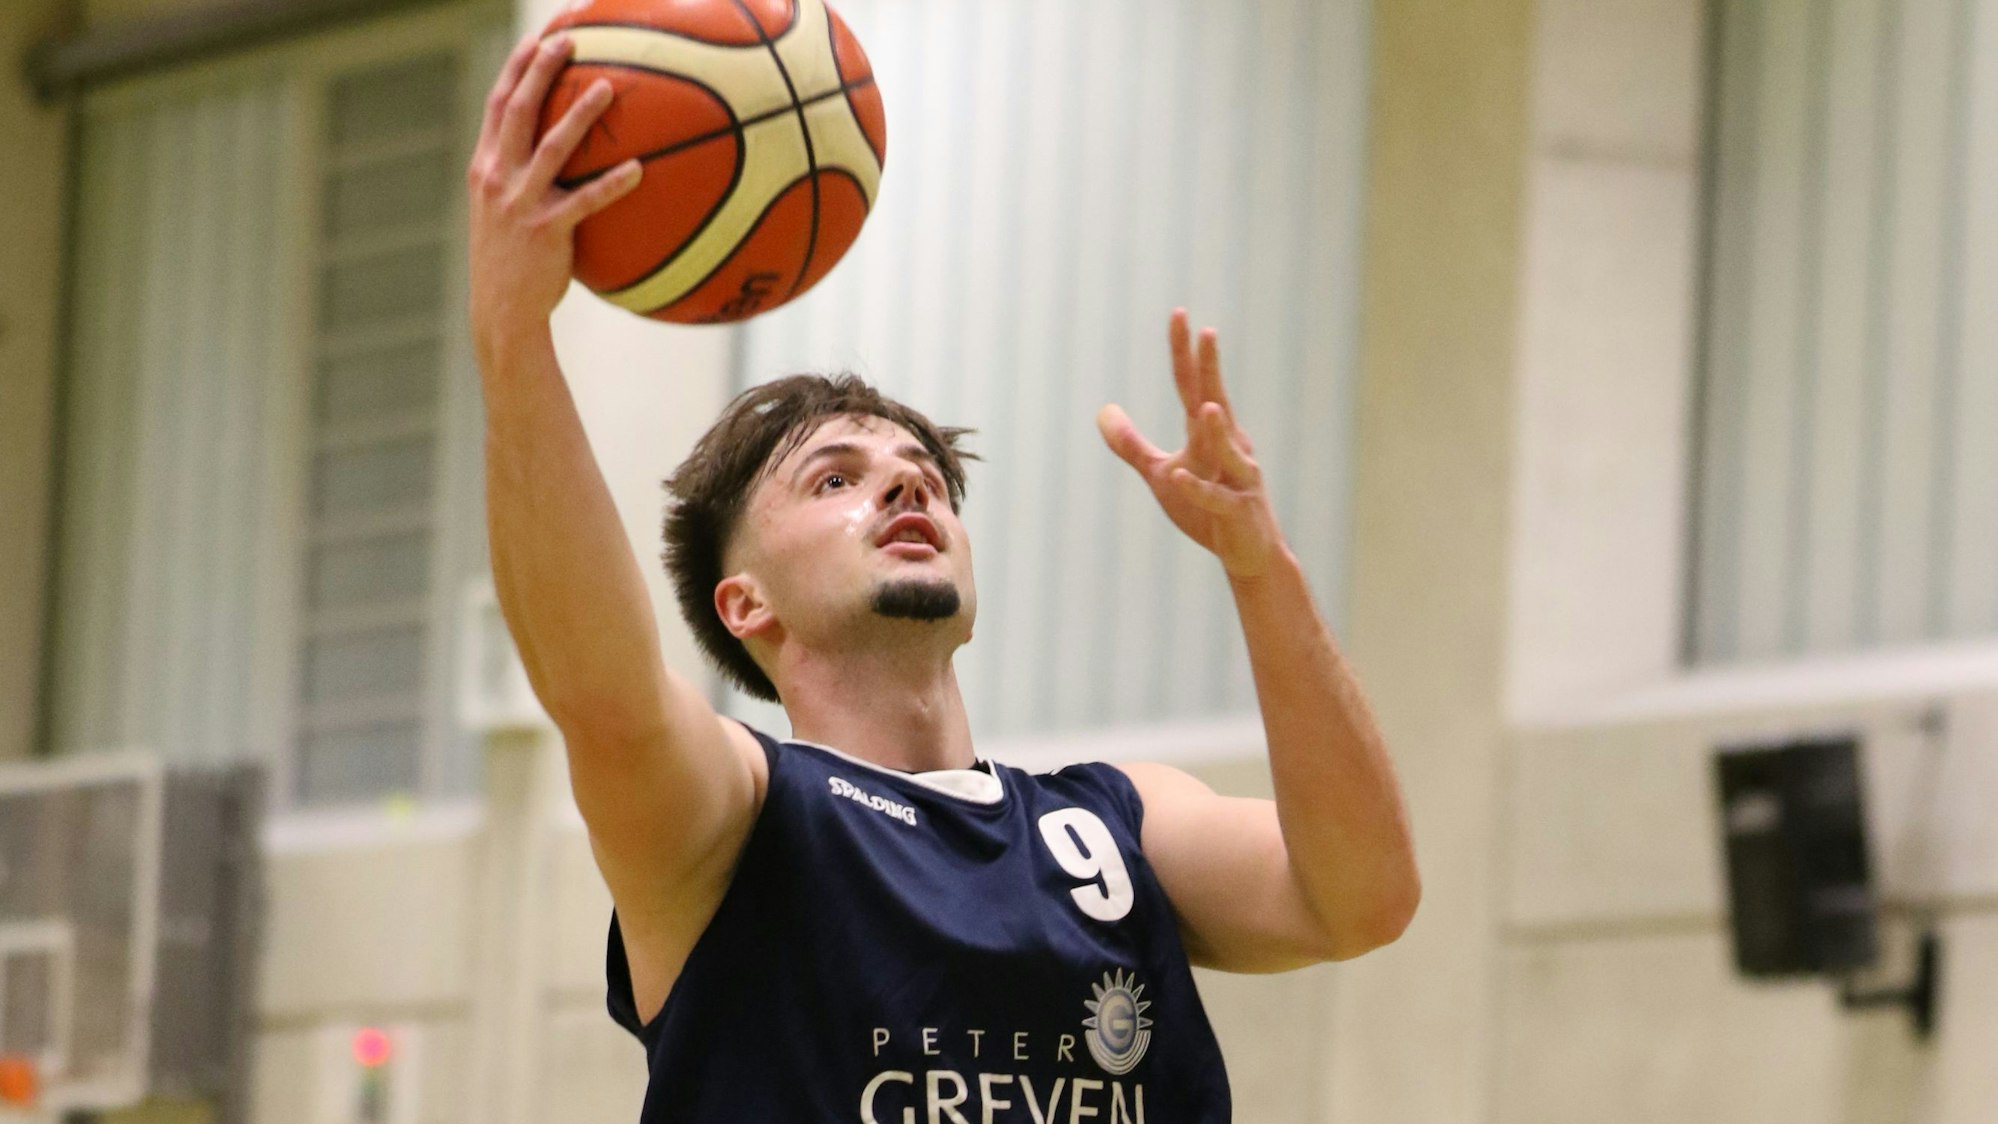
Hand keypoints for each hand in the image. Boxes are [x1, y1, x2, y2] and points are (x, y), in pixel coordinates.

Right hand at [466, 32, 641, 348]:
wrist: (501, 311)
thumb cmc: (511, 261)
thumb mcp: (502, 211)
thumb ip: (520, 179)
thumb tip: (556, 154)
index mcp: (486, 168)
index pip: (497, 105)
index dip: (515, 69)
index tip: (536, 39)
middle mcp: (497, 178)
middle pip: (518, 111)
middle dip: (540, 71)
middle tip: (568, 42)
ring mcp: (519, 203)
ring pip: (551, 147)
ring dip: (580, 114)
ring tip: (607, 87)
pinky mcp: (546, 231)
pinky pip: (585, 201)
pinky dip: (612, 184)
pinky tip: (639, 169)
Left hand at [1097, 310, 1285, 580]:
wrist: (1248, 554)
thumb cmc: (1207, 510)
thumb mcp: (1162, 473)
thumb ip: (1132, 444)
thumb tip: (1102, 411)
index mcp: (1209, 435)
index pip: (1193, 386)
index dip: (1185, 353)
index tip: (1179, 314)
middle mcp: (1229, 448)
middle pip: (1215, 402)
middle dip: (1210, 370)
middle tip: (1206, 332)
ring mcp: (1237, 480)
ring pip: (1228, 450)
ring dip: (1217, 430)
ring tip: (1206, 406)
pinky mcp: (1236, 512)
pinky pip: (1216, 498)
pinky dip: (1198, 488)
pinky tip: (1179, 476)